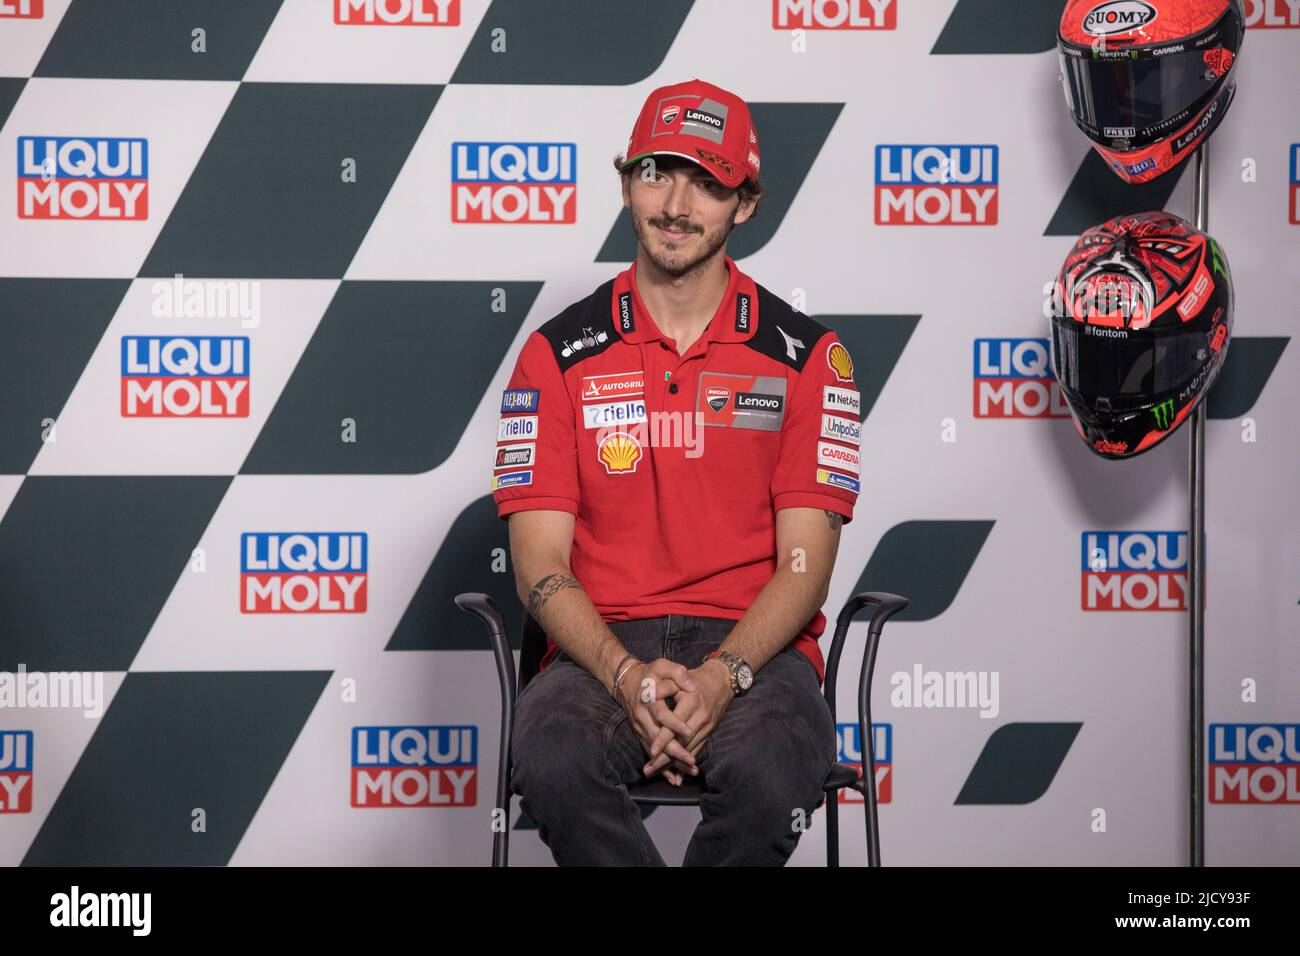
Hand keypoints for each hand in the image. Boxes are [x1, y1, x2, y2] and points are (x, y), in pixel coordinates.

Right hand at [618, 658, 698, 785]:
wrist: (626, 682)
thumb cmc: (649, 673)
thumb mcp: (661, 665)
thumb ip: (677, 672)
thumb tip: (692, 685)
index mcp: (648, 699)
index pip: (663, 714)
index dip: (675, 724)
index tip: (689, 731)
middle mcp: (642, 717)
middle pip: (658, 738)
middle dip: (675, 751)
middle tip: (692, 760)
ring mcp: (640, 728)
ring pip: (655, 749)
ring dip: (671, 762)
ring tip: (689, 771)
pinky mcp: (641, 735)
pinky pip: (651, 753)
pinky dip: (661, 766)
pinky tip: (673, 777)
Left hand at [642, 659, 732, 780]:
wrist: (721, 681)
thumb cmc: (696, 679)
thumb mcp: (680, 676)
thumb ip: (666, 685)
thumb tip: (651, 692)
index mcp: (691, 703)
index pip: (675, 725)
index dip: (663, 739)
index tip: (652, 751)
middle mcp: (701, 717)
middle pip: (681, 742)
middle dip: (665, 758)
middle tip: (648, 770)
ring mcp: (707, 726)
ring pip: (689, 749)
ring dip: (673, 764)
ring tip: (656, 773)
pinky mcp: (709, 732)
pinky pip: (697, 749)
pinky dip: (686, 762)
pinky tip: (677, 774)